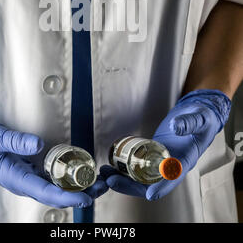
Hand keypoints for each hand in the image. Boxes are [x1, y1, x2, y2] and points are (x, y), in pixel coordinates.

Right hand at [0, 108, 107, 207]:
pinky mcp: (28, 169)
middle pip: (55, 193)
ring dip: (76, 186)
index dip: (66, 197)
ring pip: (54, 186)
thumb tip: (39, 144)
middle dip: (79, 192)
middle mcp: (23, 181)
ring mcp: (26, 176)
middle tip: (102, 186)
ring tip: (98, 181)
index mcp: (14, 178)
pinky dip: (66, 177)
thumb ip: (16, 141)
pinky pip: (50, 177)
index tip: (85, 197)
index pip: (44, 192)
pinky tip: (79, 172)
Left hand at [101, 89, 230, 200]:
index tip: (149, 194)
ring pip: (141, 176)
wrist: (198, 115)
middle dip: (131, 185)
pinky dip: (125, 167)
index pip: (174, 178)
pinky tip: (111, 164)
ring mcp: (161, 160)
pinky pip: (139, 164)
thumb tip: (175, 127)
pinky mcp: (153, 153)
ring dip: (123, 178)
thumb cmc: (202, 119)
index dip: (162, 187)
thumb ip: (188, 123)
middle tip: (111, 181)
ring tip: (105, 173)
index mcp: (186, 160)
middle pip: (151, 183)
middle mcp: (172, 165)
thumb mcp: (199, 118)